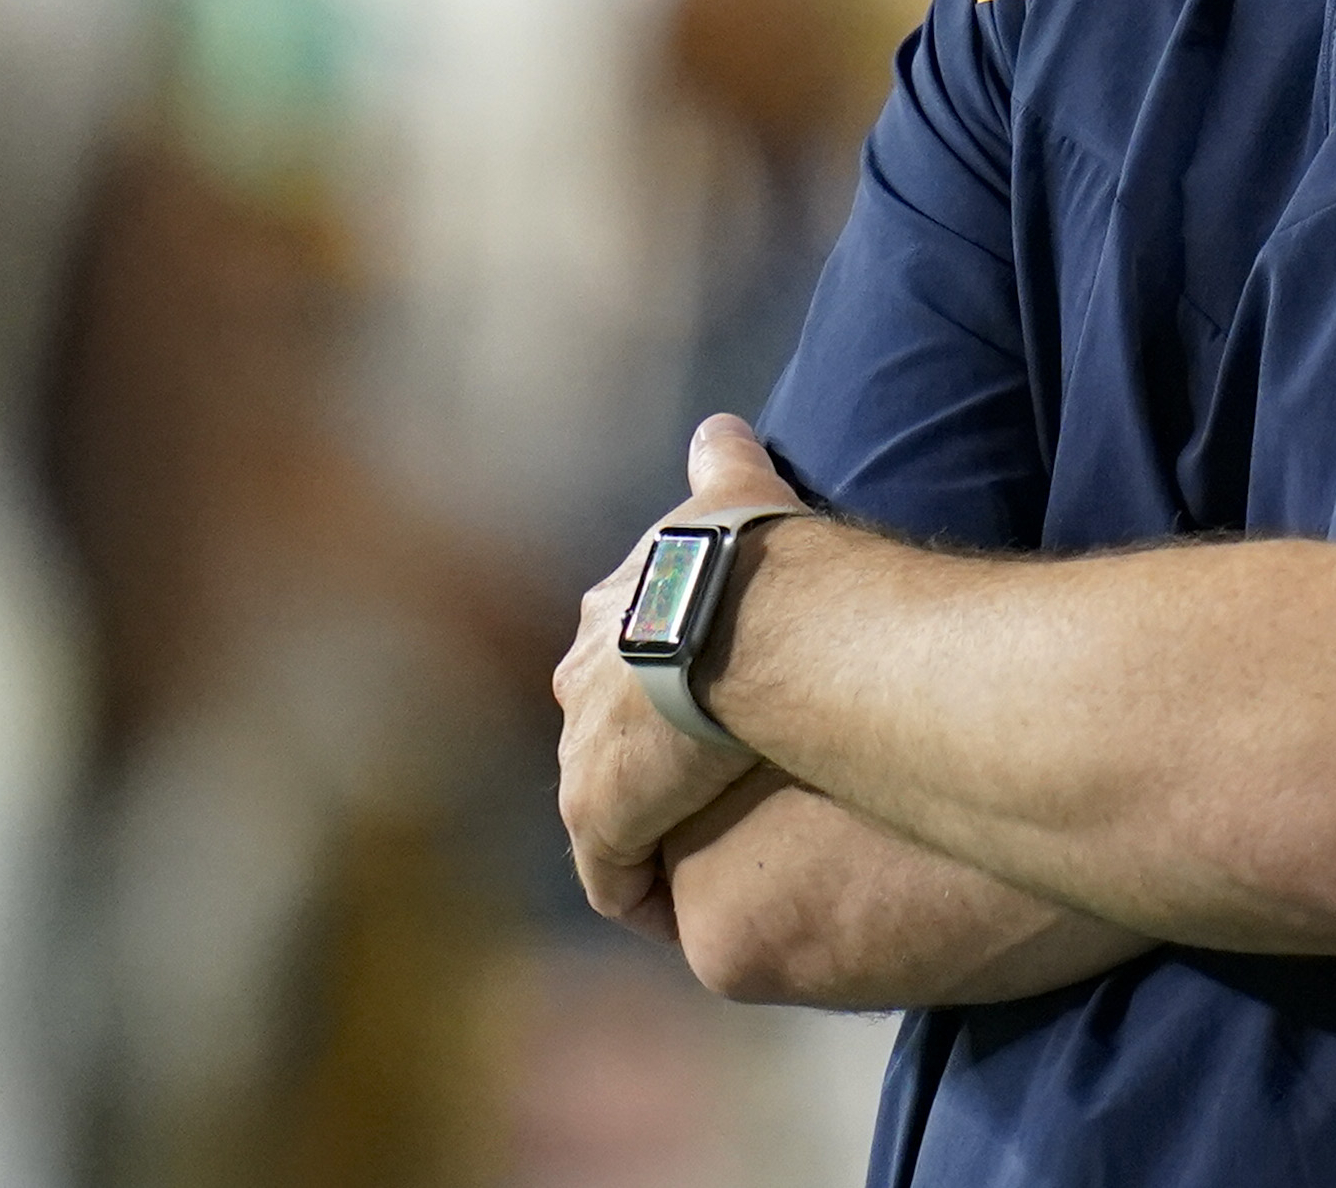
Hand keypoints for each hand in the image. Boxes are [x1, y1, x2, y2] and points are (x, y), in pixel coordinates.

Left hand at [555, 414, 805, 936]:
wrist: (748, 620)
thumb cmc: (754, 557)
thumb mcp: (736, 496)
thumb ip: (725, 467)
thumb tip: (720, 426)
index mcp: (611, 614)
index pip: (619, 660)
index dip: (662, 684)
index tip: (706, 706)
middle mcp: (581, 682)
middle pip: (602, 734)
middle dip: (641, 759)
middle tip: (703, 784)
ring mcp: (586, 755)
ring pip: (608, 808)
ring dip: (647, 829)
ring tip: (703, 853)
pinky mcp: (602, 818)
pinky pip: (617, 877)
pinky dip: (646, 891)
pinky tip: (686, 909)